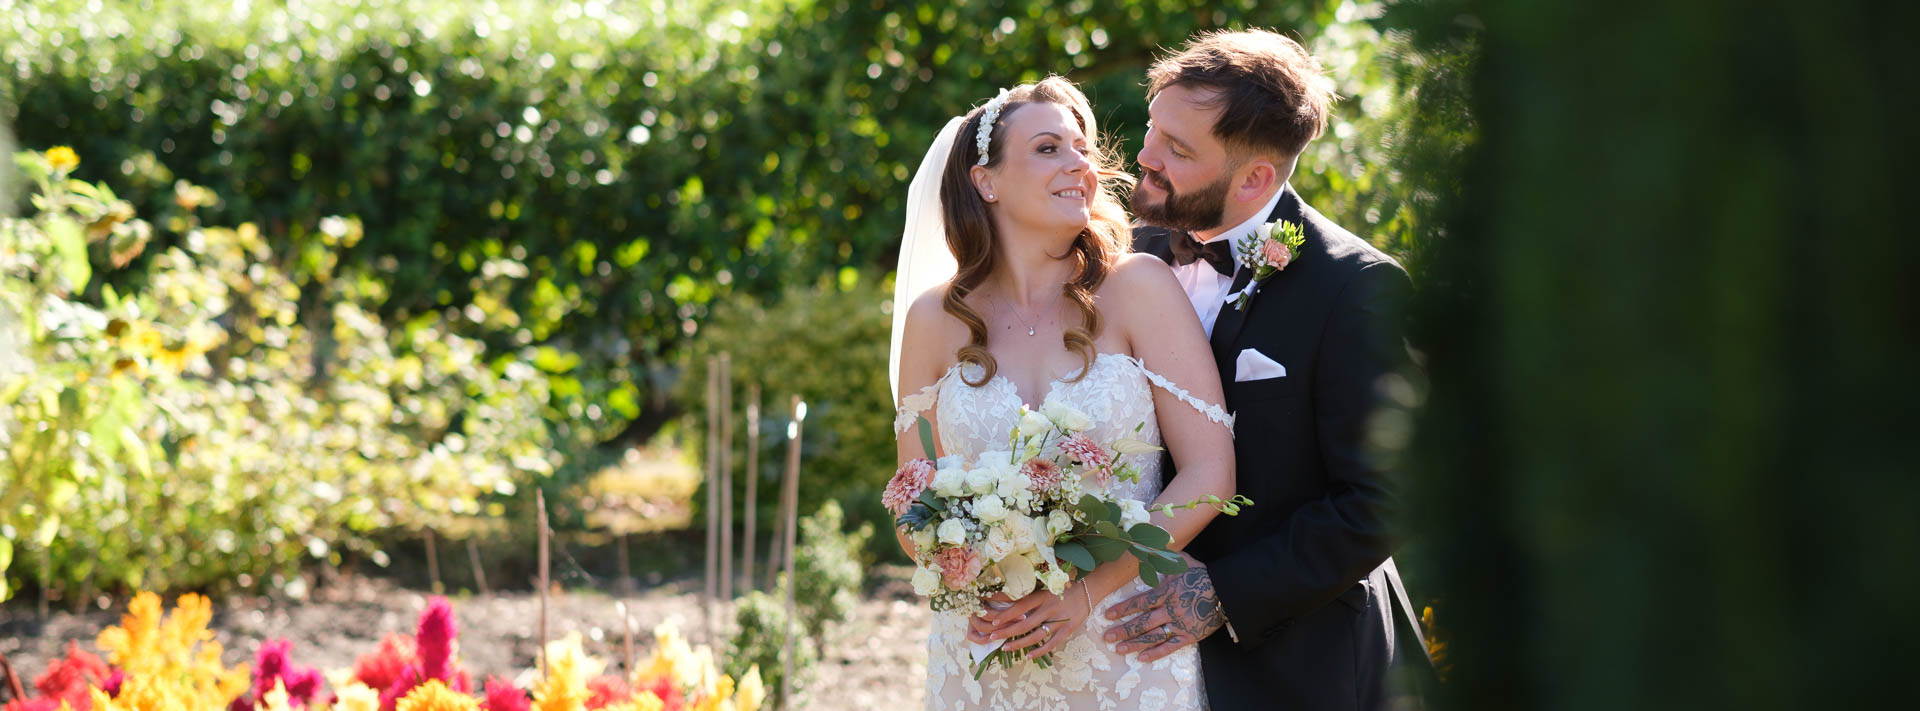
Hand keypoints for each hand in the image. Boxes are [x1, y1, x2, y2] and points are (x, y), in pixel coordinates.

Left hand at [970, 583, 1093, 658]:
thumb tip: (1006, 602)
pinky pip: (1051, 643)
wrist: (1087, 592)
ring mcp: (1059, 620)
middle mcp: (1049, 608)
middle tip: (993, 637)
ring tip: (1005, 648)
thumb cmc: (1061, 591)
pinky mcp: (1068, 629)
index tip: (994, 622)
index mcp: (1042, 596)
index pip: (1020, 606)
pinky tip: (1028, 656)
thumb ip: (1030, 598)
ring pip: (1036, 635)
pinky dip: (1039, 651)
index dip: (1006, 615)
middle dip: (1007, 631)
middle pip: (1025, 623)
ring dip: (1019, 643)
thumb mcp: (1045, 589)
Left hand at [1103, 554, 1223, 661]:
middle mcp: (1171, 610)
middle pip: (1143, 622)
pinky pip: (1170, 646)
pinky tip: (1142, 658)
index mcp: (1167, 592)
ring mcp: (1180, 624)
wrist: (1227, 592)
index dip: (1123, 609)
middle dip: (1123, 630)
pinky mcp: (1189, 636)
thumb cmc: (1203, 575)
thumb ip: (1164, 556)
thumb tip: (1147, 545)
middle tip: (1107, 637)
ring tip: (1119, 649)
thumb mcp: (1183, 561)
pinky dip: (1156, 653)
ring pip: (1153, 636)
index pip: (1140, 602)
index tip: (1108, 615)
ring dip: (1134, 643)